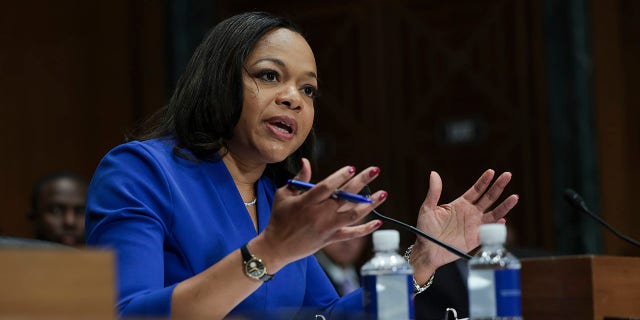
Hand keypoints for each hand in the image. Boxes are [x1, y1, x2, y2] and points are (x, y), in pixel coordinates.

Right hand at [254, 158, 385, 270]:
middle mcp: (319, 214)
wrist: (276, 247)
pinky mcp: (330, 239)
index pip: (326, 187)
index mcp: (306, 202)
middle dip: (361, 182)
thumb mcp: (283, 195)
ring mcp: (327, 227)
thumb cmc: (278, 218)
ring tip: (383, 194)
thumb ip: (299, 179)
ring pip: (353, 215)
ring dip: (370, 204)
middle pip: (344, 197)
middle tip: (375, 170)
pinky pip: (351, 234)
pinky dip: (365, 229)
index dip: (339, 177)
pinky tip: (378, 222)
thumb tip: (306, 161)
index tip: (351, 168)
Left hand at [409, 170, 518, 282]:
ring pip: (494, 213)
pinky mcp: (476, 239)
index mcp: (460, 204)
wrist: (427, 250)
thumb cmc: (425, 229)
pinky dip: (497, 226)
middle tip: (507, 175)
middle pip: (488, 198)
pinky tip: (503, 220)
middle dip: (498, 186)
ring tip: (515, 197)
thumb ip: (434, 192)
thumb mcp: (427, 208)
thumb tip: (434, 173)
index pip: (476, 190)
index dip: (484, 181)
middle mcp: (470, 213)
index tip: (491, 171)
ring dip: (504, 206)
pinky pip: (489, 231)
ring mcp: (474, 225)